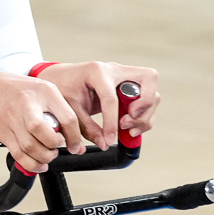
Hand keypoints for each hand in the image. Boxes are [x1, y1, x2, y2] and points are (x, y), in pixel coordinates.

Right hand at [0, 71, 81, 171]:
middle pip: (46, 134)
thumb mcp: (44, 91)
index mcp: (45, 92)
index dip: (74, 138)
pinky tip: (38, 163)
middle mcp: (28, 105)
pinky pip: (19, 154)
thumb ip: (60, 112)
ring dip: (44, 157)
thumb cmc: (19, 90)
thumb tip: (76, 142)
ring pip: (31, 147)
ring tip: (48, 154)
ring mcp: (13, 119)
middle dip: (55, 147)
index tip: (75, 147)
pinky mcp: (3, 133)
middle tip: (57, 147)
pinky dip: (31, 164)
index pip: (67, 119)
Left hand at [33, 61, 160, 147]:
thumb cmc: (63, 88)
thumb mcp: (70, 109)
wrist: (60, 78)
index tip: (110, 139)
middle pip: (149, 79)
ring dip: (145, 113)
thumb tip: (104, 144)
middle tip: (125, 123)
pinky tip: (129, 127)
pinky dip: (143, 115)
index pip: (112, 98)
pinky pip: (147, 99)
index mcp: (97, 72)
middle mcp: (115, 70)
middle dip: (143, 105)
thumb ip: (86, 128)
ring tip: (128, 129)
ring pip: (153, 91)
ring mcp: (125, 76)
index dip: (112, 122)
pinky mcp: (129, 86)